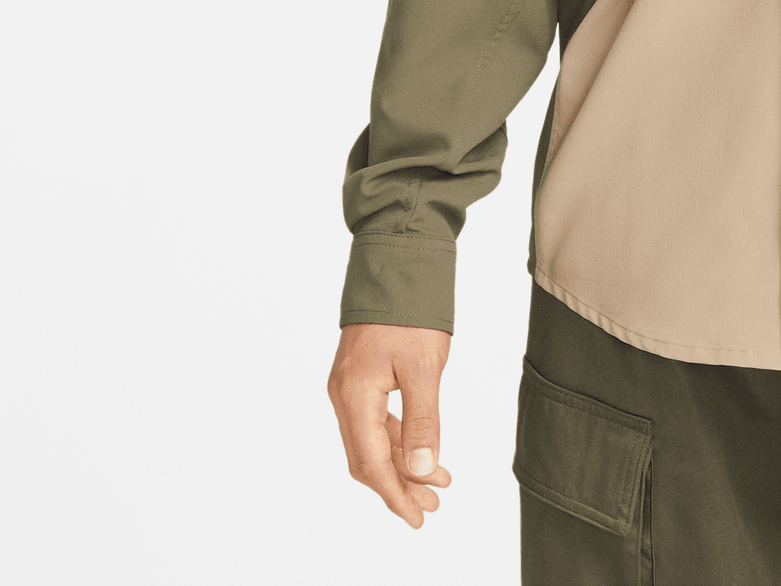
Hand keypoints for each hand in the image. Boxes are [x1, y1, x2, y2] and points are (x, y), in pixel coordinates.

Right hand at [328, 322, 453, 526]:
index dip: (395, 495)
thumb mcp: (424, 367)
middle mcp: (344, 397)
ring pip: (372, 442)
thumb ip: (422, 421)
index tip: (418, 517)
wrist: (396, 263)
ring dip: (402, 465)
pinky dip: (398, 440)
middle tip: (432, 507)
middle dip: (399, 486)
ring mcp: (349, 387)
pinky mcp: (360, 378)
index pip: (372, 463)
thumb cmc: (410, 311)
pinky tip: (420, 451)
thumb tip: (423, 470)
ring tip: (436, 485)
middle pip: (368, 458)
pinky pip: (376, 422)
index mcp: (354, 397)